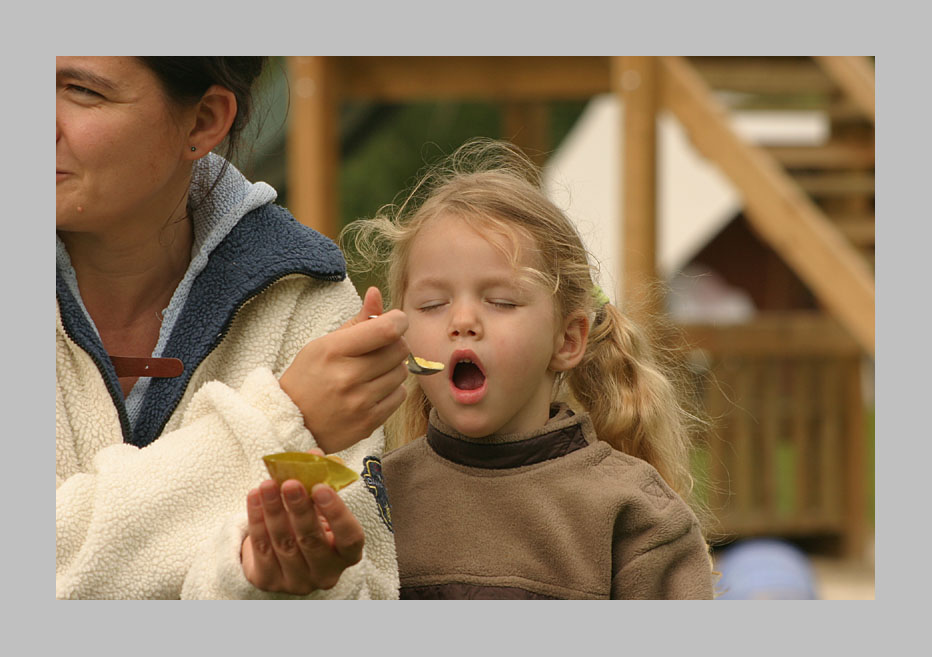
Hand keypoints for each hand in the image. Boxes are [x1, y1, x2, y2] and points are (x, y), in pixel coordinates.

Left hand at [241, 474, 364, 594]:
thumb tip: (315, 456)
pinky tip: (254, 497)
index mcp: (347, 554)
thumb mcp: (321, 507)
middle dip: (300, 509)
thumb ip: (321, 481)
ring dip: (274, 511)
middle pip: (312, 541)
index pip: (349, 538)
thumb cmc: (310, 524)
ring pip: (283, 544)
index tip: (321, 487)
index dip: (337, 513)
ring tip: (267, 484)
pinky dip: (256, 520)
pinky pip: (261, 548)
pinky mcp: (269, 582)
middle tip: (290, 483)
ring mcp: (297, 582)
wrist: (282, 555)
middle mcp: (326, 573)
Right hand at [279, 286, 408, 452]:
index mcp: (333, 350)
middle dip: (395, 344)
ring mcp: (359, 402)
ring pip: (401, 372)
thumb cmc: (308, 379)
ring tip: (372, 372)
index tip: (395, 322)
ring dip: (392, 368)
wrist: (291, 425)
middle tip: (380, 348)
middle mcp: (347, 376)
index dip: (398, 321)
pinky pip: (400, 396)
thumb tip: (376, 292)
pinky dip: (392, 391)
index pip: (386, 329)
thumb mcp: (323, 345)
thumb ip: (356, 321)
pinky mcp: (369, 422)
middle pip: (399, 349)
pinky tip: (373, 391)